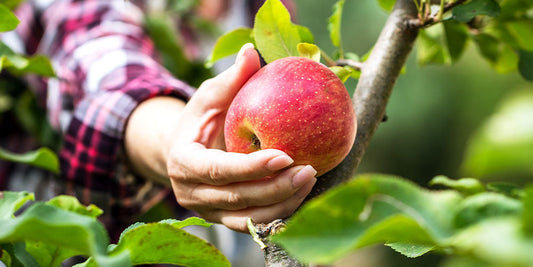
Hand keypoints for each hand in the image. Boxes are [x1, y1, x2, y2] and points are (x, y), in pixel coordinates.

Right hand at [166, 44, 316, 231]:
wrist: (182, 154)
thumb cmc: (199, 121)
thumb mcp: (209, 97)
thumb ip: (230, 80)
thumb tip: (252, 52)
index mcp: (183, 163)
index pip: (217, 170)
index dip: (250, 167)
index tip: (285, 155)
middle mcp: (192, 194)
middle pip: (238, 198)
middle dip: (276, 187)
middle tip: (310, 170)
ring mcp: (208, 212)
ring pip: (249, 218)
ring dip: (283, 203)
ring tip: (311, 181)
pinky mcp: (225, 220)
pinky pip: (255, 223)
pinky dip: (279, 213)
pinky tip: (303, 197)